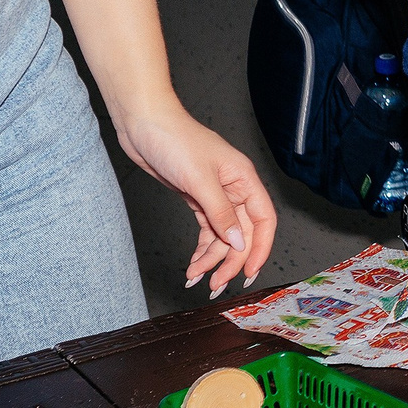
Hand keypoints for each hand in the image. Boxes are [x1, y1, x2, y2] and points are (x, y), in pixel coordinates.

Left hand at [117, 110, 278, 294]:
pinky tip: (193, 264)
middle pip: (241, 233)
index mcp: (244, 179)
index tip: (249, 273)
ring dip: (211, 259)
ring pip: (222, 235)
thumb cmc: (175, 140)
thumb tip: (239, 243)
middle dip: (230, 261)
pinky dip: (201, 249)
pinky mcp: (196, 198)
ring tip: (196, 278)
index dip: (260, 248)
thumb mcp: (200, 180)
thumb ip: (221, 213)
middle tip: (216, 284)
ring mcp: (214, 194)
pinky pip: (207, 230)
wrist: (144, 124)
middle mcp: (234, 188)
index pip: (263, 220)